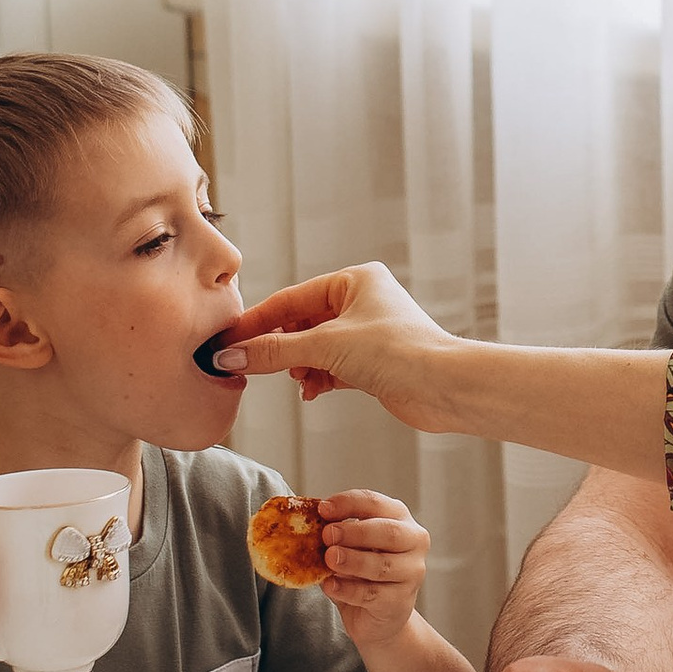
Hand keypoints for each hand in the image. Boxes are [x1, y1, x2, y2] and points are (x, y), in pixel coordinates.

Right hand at [209, 264, 453, 418]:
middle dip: (281, 348)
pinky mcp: (373, 362)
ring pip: (315, 348)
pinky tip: (313, 392)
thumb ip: (274, 352)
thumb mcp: (326, 347)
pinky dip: (318, 379)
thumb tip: (231, 356)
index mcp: (355, 280)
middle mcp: (362, 301)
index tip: (226, 341)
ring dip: (301, 366)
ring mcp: (368, 333)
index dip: (256, 322)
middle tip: (255, 366)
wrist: (445, 387)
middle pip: (301, 324)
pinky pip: (331, 367)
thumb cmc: (399, 352)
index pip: (291, 299)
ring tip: (299, 379)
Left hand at [311, 492, 428, 647]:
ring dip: (352, 560)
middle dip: (355, 532)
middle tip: (327, 535)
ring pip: (381, 565)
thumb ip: (338, 534)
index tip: (322, 509)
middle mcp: (413, 542)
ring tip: (329, 559)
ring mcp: (411, 573)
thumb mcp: (351, 547)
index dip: (348, 503)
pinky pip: (372, 594)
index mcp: (399, 518)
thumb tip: (310, 524)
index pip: (375, 503)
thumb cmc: (364, 573)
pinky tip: (330, 586)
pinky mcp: (401, 601)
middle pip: (388, 531)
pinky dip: (348, 589)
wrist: (378, 616)